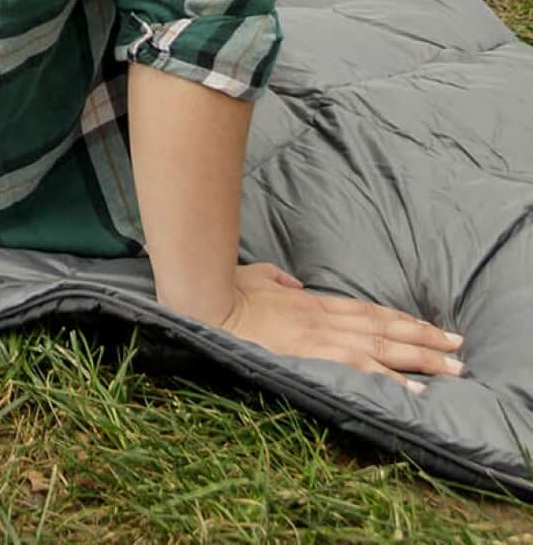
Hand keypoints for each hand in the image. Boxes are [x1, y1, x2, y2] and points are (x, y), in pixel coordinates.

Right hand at [212, 262, 465, 390]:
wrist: (208, 300)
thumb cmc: (225, 289)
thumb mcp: (255, 276)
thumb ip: (277, 279)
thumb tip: (295, 285)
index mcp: (311, 303)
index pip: (367, 311)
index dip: (400, 320)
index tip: (429, 328)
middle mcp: (324, 318)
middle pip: (383, 328)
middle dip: (424, 339)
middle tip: (458, 349)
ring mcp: (319, 336)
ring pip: (380, 347)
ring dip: (419, 358)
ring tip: (451, 369)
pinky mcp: (310, 353)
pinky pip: (358, 367)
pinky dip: (388, 378)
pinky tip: (413, 389)